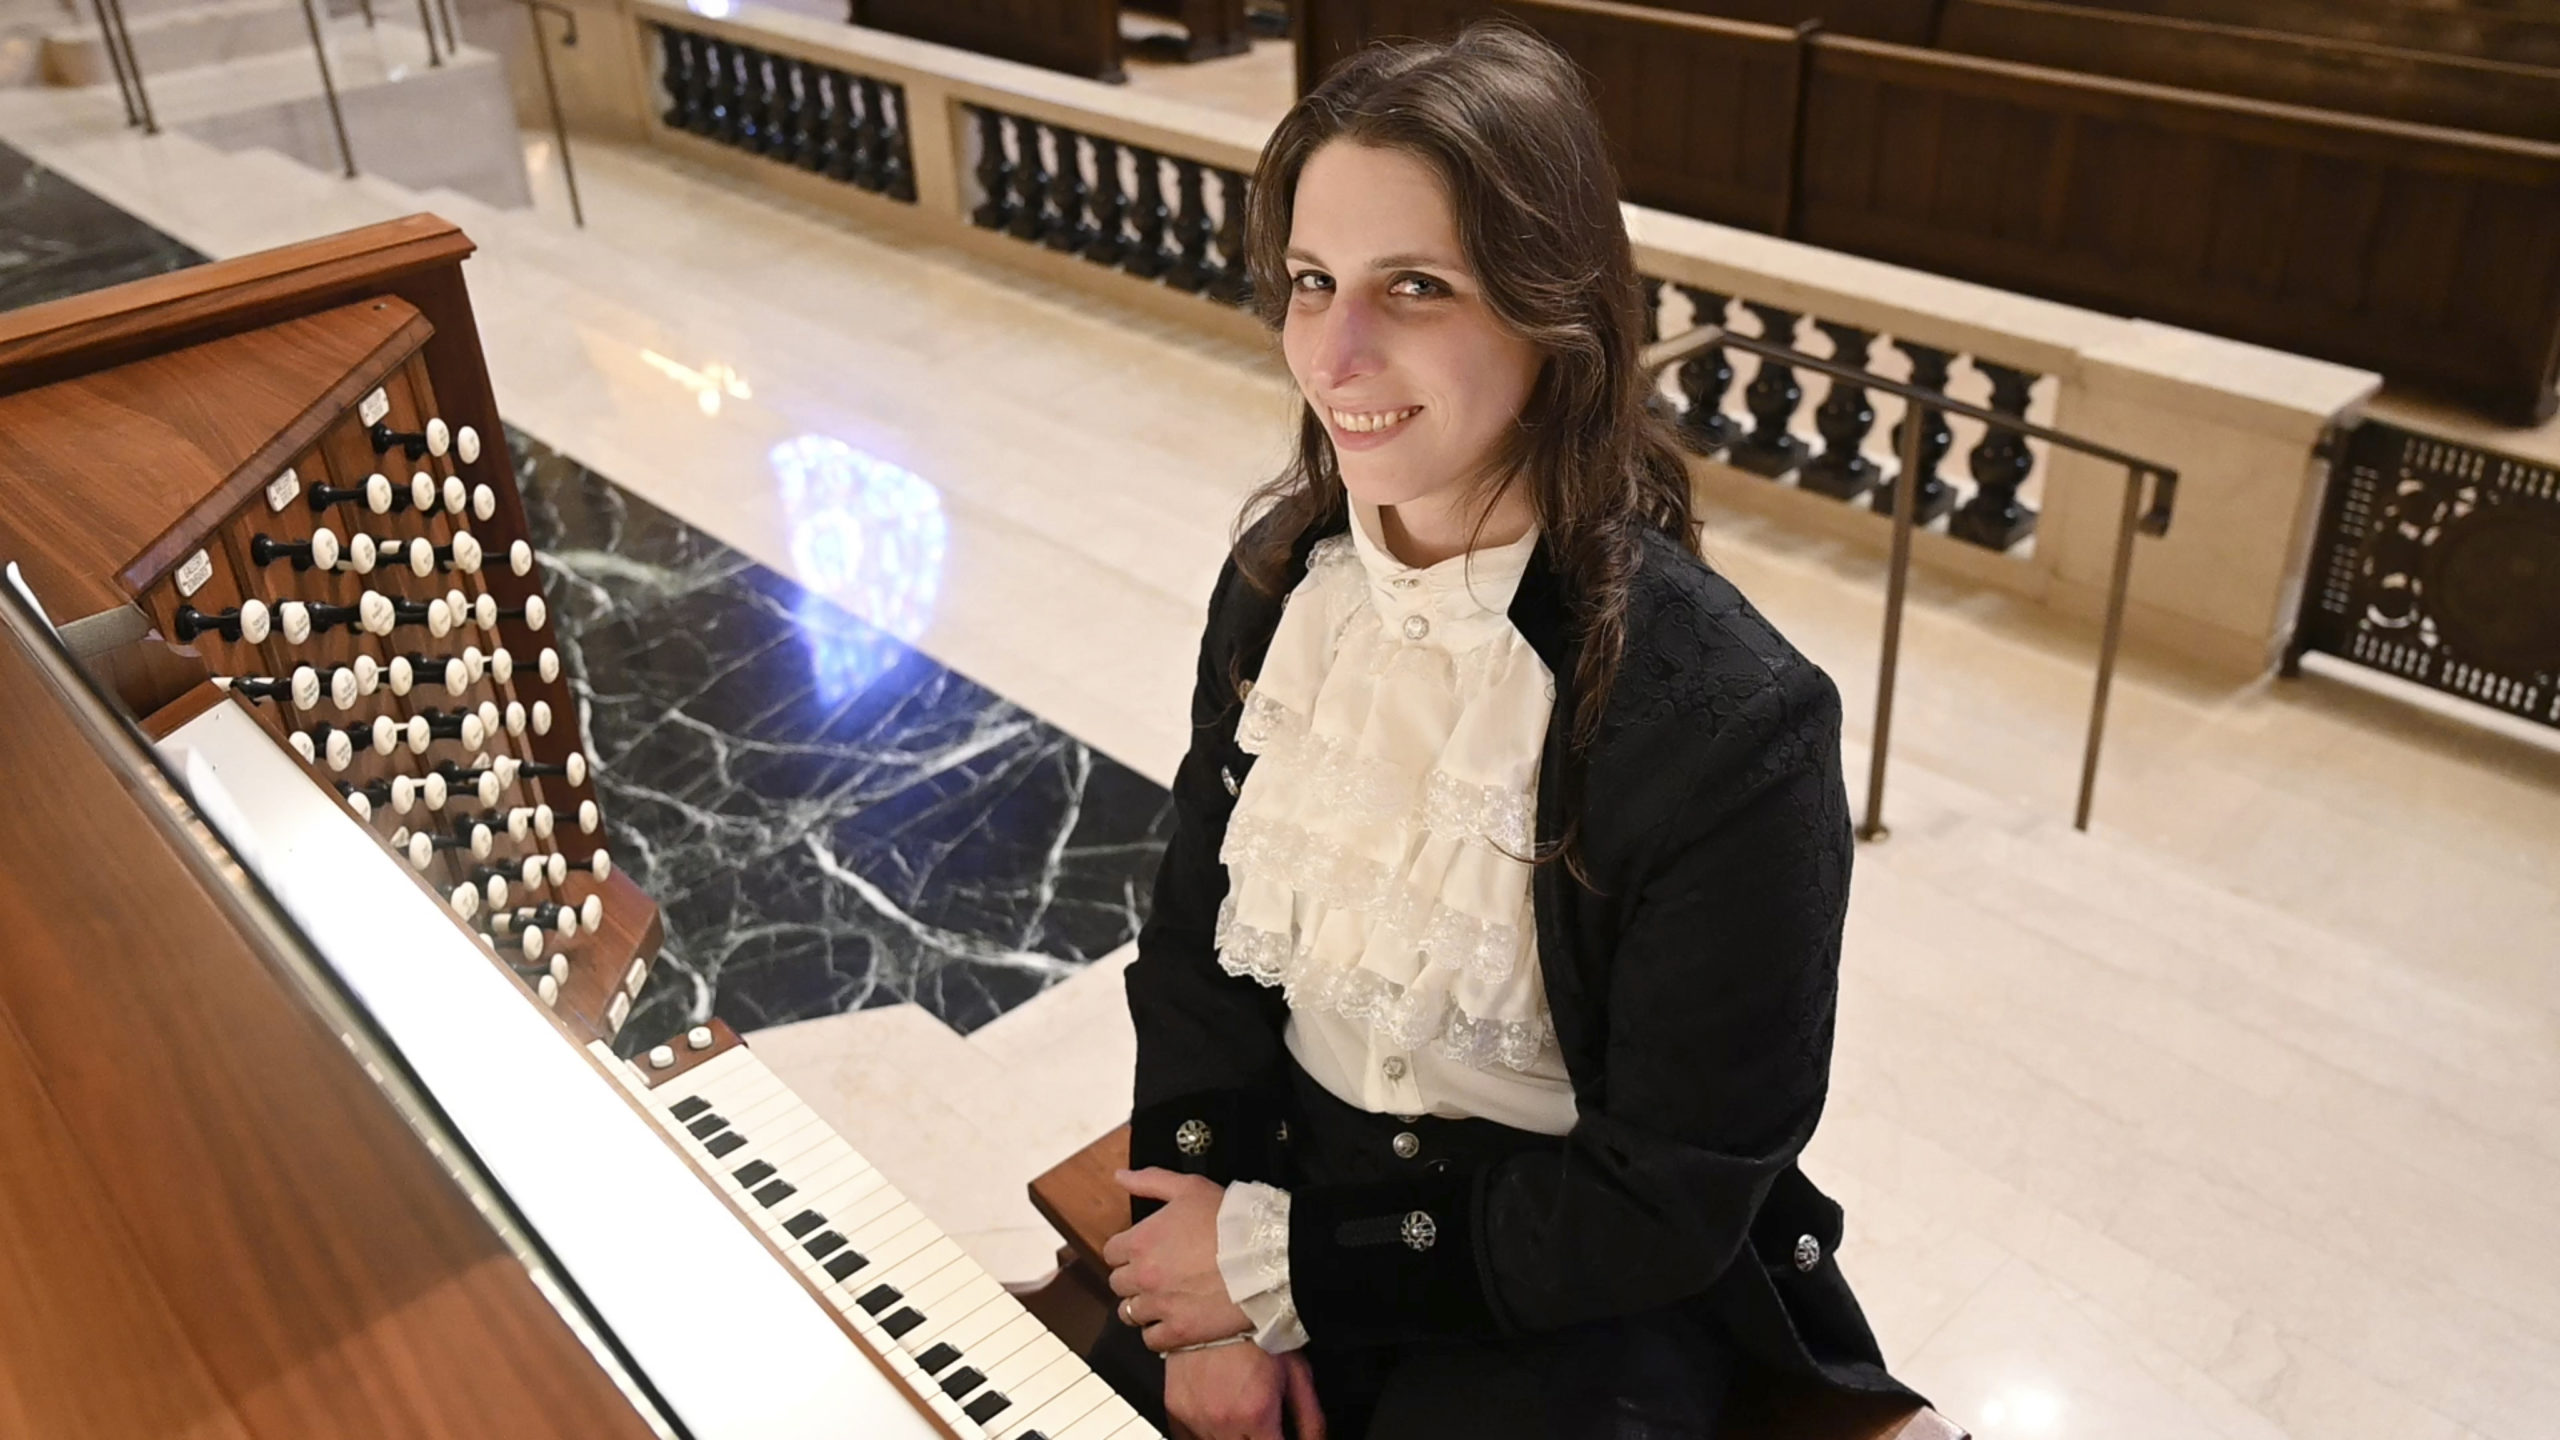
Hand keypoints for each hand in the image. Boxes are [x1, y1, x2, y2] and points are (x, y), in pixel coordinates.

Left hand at [1104, 1168, 1251, 1351]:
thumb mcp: (1189, 1188)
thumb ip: (1150, 1181)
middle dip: (1134, 1280)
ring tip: (1167, 1300)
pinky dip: (1159, 1333)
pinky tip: (1175, 1320)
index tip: (1145, 1253)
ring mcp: (1160, 1307)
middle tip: (1158, 1276)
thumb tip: (1119, 1177)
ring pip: (1131, 1314)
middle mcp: (1143, 1276)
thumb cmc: (1228, 1219)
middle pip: (1118, 1284)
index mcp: (1140, 1241)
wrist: (1265, 1255)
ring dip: (1145, 1308)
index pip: (1111, 1253)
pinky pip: (1151, 1339)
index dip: (1127, 1252)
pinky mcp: (1179, 1331)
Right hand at [1165, 1343, 1324, 1439]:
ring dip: (1233, 1437)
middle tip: (1260, 1424)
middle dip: (1256, 1439)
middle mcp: (1222, 1421)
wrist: (1222, 1302)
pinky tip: (1218, 1419)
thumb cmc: (1261, 1335)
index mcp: (1256, 1415)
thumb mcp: (1298, 1376)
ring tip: (1241, 1414)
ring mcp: (1194, 1417)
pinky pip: (1188, 1438)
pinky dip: (1204, 1434)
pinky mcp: (1175, 1408)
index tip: (1278, 1434)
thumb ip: (1311, 1422)